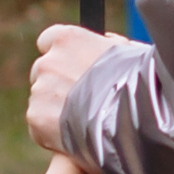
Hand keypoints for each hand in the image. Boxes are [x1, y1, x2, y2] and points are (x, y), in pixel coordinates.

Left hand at [27, 22, 125, 156]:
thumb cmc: (137, 80)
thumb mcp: (127, 51)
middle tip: (80, 99)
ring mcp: (40, 90)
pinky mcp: (36, 117)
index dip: (61, 56)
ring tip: (83, 121)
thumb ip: (108, 44)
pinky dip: (52, 131)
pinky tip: (76, 135)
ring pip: (42, 99)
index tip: (71, 66)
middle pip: (43, 71)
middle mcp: (48, 61)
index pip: (48, 41)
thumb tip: (105, 40)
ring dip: (55, 108)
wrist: (132, 116)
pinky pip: (40, 124)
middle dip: (56, 83)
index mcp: (66, 39)